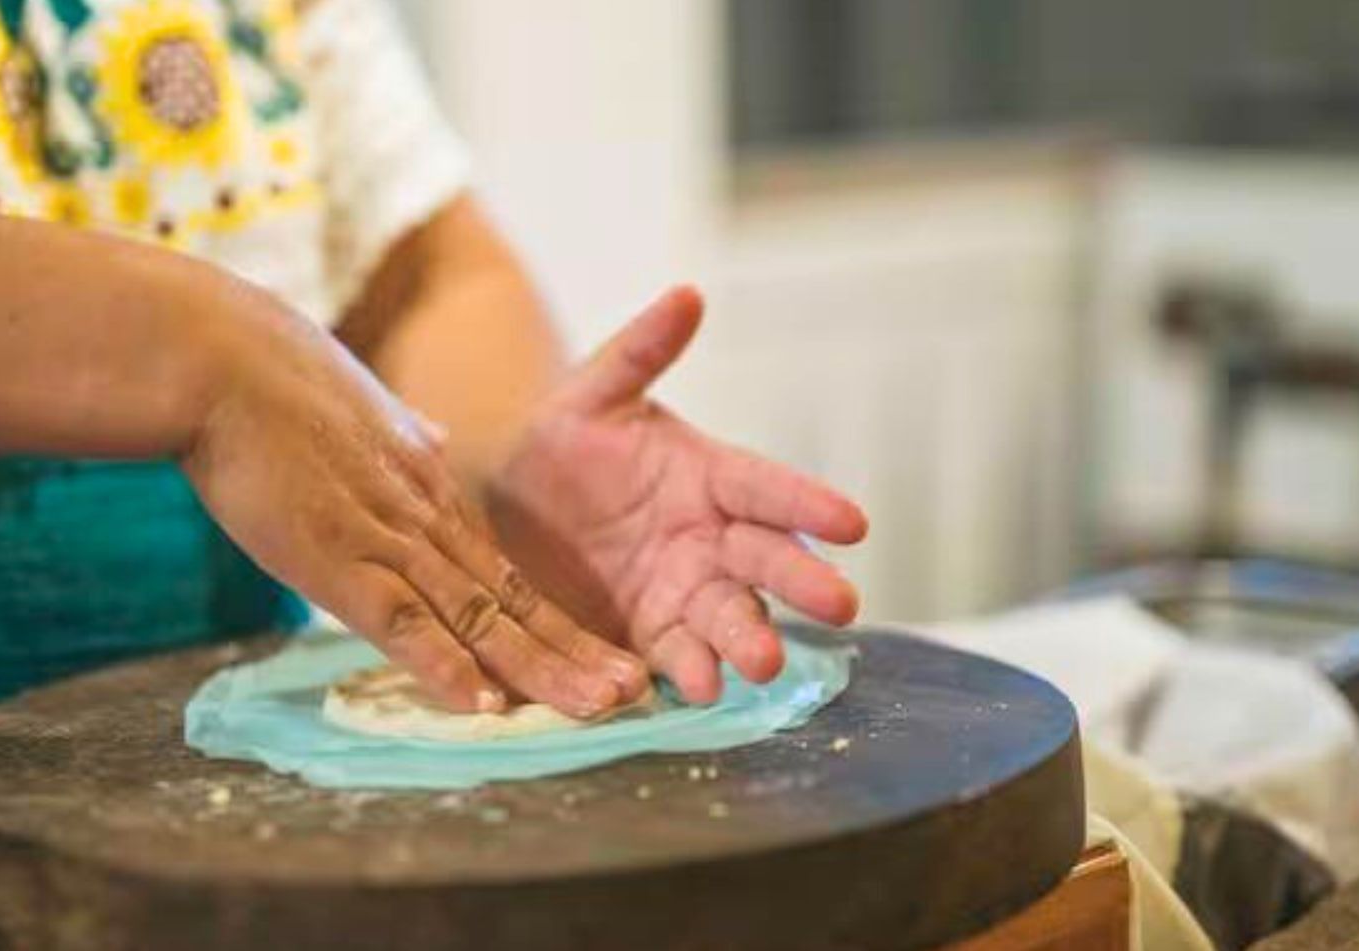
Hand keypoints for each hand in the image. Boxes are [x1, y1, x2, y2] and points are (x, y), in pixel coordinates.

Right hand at [178, 285, 648, 716]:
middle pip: (514, 599)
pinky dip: (444, 663)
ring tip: (598, 707)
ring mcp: (386, 538)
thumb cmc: (276, 384)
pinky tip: (484, 703)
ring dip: (540, 667)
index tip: (600, 655)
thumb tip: (436, 439)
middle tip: (635, 693)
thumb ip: (407, 437)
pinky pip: (402, 620)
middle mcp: (424, 519)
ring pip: (480, 615)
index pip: (505, 572)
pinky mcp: (337, 557)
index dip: (555, 620)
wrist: (224, 360)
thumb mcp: (366, 413)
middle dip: (576, 651)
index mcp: (430, 492)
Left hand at [485, 287, 867, 702]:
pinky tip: (700, 690)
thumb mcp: (592, 391)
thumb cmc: (562, 439)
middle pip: (767, 561)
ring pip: (730, 617)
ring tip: (760, 663)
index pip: (769, 487)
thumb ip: (640, 351)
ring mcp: (682, 592)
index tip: (854, 523)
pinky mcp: (646, 636)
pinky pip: (674, 657)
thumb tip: (687, 294)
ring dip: (749, 641)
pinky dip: (689, 673)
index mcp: (710, 475)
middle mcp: (710, 539)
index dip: (809, 504)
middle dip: (802, 583)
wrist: (505, 502)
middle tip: (840, 607)